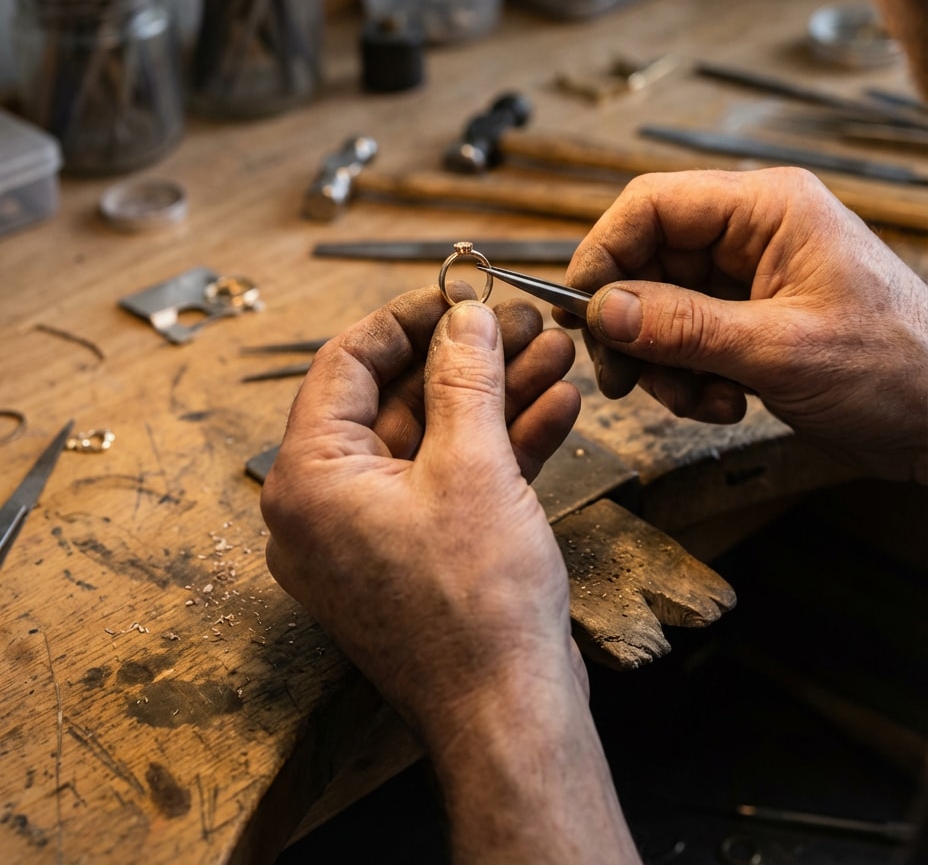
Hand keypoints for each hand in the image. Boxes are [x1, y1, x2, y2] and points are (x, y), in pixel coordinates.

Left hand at [261, 287, 640, 861]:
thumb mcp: (473, 466)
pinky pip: (451, 481)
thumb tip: (464, 316)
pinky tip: (556, 405)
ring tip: (554, 353)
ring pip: (435, 438)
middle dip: (469, 358)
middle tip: (523, 322)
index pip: (347, 365)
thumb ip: (465, 377)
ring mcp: (374, 534)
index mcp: (309, 479)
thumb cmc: (475, 607)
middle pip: (399, 399)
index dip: (407, 319)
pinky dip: (499, 445)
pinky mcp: (418, 555)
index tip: (459, 294)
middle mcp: (328, 506)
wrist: (511, 716)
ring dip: (496, 395)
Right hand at [559, 168, 927, 482]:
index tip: (580, 309)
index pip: (652, 205)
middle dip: (634, 325)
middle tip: (624, 378)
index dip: (605, 252)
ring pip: (660, 307)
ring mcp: (749, 279)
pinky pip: (685, 340)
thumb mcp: (781, 349)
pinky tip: (724, 404)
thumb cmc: (900, 368)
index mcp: (767, 209)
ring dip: (663, 362)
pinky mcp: (748, 321)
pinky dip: (688, 378)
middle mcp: (752, 235)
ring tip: (698, 400)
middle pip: (648, 260)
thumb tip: (605, 310)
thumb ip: (685, 327)